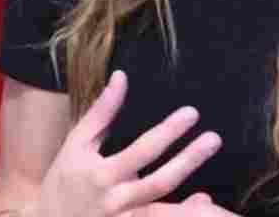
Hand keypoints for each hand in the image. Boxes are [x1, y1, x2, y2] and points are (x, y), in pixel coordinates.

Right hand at [32, 70, 222, 216]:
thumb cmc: (63, 178)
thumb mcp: (76, 143)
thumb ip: (101, 112)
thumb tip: (122, 76)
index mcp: (102, 174)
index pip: (143, 150)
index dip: (168, 131)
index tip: (192, 113)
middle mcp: (115, 201)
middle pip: (159, 183)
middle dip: (189, 161)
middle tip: (214, 139)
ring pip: (160, 215)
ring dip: (187, 209)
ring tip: (212, 197)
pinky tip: (201, 205)